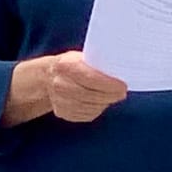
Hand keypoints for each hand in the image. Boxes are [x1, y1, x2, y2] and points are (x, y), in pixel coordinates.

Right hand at [7, 51, 128, 125]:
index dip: (109, 85)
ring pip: (90, 107)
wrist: (48, 77)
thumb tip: (122, 71)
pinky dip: (96, 110)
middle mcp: (60, 84)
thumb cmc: (71, 64)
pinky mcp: (62, 112)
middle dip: (110, 95)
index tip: (123, 86)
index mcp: (66, 66)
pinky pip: (85, 115)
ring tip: (112, 96)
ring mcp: (59, 101)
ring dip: (104, 103)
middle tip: (122, 93)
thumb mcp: (81, 57)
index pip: (91, 78)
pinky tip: (99, 103)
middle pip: (91, 95)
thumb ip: (97, 64)